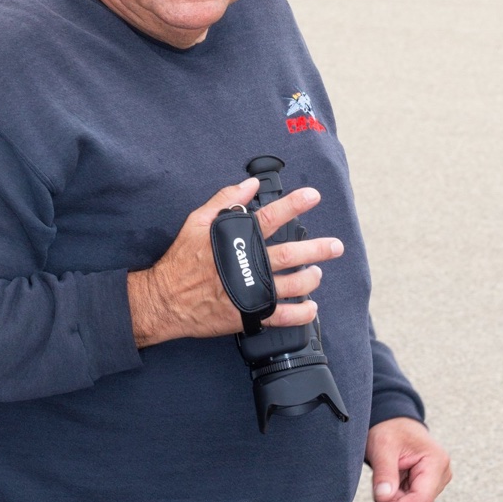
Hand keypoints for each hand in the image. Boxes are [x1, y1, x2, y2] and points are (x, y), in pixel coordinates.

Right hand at [128, 177, 343, 347]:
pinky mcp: (249, 315)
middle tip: (335, 246)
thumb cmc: (181, 260)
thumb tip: (249, 184)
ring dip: (311, 279)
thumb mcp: (197, 221)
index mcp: (238, 240)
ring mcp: (251, 292)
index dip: (295, 204)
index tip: (313, 197)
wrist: (166, 300)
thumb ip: (225, 201)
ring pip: (293, 286)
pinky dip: (301, 314)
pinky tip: (310, 308)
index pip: (273, 217)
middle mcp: (249, 265)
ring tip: (317, 275)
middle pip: (292, 254)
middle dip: (318, 248)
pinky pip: (283, 317)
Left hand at [366, 417, 451, 501]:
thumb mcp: (382, 446)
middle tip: (377, 491)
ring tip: (384, 482)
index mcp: (436, 462)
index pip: (422, 499)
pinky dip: (398, 501)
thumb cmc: (390, 430)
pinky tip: (390, 485)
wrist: (394, 423)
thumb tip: (383, 498)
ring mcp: (437, 482)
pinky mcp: (428, 487)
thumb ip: (384, 473)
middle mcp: (442, 474)